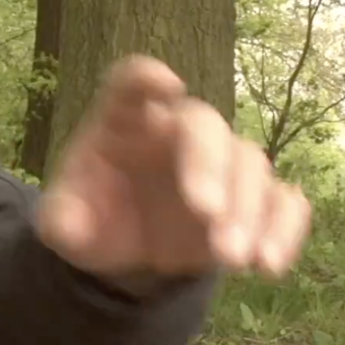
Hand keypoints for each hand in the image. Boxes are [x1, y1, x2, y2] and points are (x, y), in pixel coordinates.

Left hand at [37, 56, 311, 280]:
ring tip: (231, 257)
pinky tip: (268, 265)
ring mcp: (219, 163)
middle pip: (204, 125)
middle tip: (206, 213)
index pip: (130, 84)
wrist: (123, 251)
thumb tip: (65, 227)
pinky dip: (283, 229)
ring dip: (248, 209)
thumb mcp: (64, 223)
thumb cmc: (90, 217)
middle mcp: (176, 132)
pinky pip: (282, 202)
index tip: (164, 85)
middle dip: (210, 166)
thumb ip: (61, 222)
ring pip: (250, 163)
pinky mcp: (251, 200)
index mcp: (122, 122)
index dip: (146, 79)